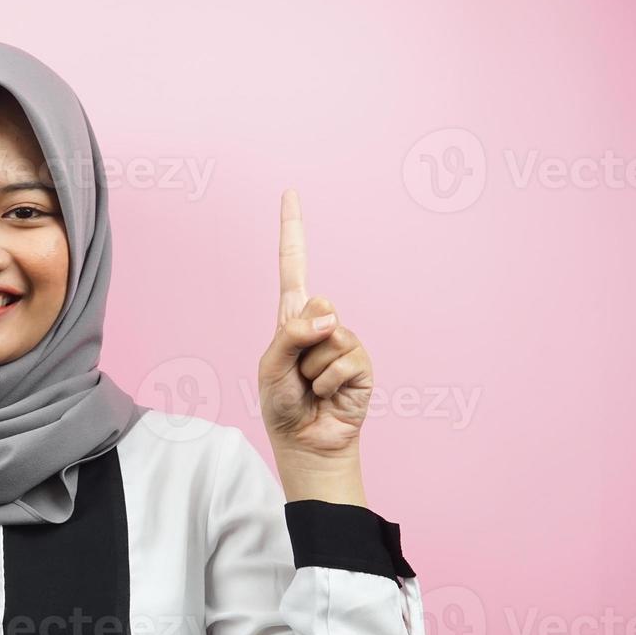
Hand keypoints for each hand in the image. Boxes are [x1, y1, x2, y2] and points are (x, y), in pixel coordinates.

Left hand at [257, 188, 372, 463]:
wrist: (305, 441)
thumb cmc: (283, 403)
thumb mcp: (272, 365)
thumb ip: (293, 333)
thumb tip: (330, 312)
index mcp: (293, 318)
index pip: (294, 266)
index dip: (294, 230)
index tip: (289, 192)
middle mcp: (321, 325)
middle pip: (314, 306)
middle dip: (298, 342)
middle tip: (297, 374)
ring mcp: (344, 342)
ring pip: (329, 337)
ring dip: (312, 369)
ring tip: (311, 386)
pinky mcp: (362, 363)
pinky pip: (344, 358)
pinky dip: (329, 381)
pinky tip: (329, 394)